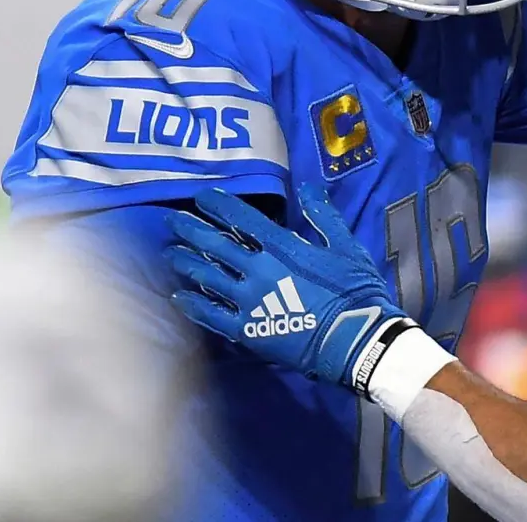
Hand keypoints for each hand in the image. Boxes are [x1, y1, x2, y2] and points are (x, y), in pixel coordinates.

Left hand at [167, 183, 411, 391]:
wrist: (355, 339)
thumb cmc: (355, 290)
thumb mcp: (347, 246)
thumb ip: (324, 216)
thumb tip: (307, 188)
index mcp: (283, 247)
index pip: (242, 219)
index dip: (219, 206)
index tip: (201, 197)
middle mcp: (258, 270)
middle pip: (217, 246)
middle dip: (192, 230)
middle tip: (173, 221)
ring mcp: (249, 301)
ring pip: (208, 277)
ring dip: (187, 263)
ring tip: (171, 253)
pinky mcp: (247, 330)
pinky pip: (212, 315)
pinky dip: (193, 304)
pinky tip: (178, 296)